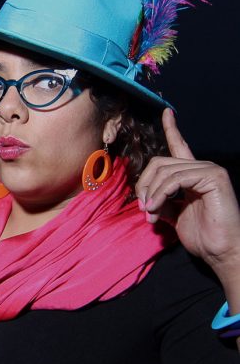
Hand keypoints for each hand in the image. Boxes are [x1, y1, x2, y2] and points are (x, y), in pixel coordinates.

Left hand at [136, 108, 239, 269]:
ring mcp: (210, 170)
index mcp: (192, 174)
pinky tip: (156, 207)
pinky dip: (160, 193)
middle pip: (159, 163)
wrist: (220, 251)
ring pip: (164, 171)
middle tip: (143, 208)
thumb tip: (143, 198)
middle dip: (144, 185)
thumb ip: (159, 199)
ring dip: (150, 194)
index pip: (180, 146)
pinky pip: (175, 179)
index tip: (166, 112)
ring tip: (149, 213)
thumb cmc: (201, 234)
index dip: (172, 129)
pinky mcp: (213, 177)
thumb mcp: (172, 214)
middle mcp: (202, 167)